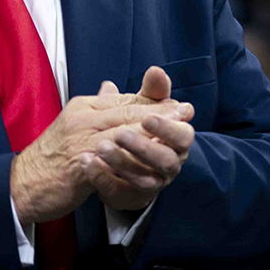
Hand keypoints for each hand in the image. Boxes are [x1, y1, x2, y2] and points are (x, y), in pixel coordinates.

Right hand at [10, 66, 191, 224]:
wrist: (23, 183)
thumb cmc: (51, 157)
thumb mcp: (74, 125)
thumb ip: (96, 108)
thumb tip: (111, 87)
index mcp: (83, 107)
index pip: (123, 100)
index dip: (153, 102)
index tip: (179, 105)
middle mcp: (81, 118)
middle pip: (127, 112)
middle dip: (159, 113)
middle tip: (185, 112)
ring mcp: (79, 140)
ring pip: (123, 131)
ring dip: (152, 132)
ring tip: (175, 135)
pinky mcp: (77, 164)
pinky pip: (111, 160)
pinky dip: (134, 160)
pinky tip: (152, 164)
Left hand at [80, 69, 194, 211]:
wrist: (117, 162)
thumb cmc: (136, 129)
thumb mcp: (141, 108)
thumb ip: (150, 92)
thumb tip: (156, 71)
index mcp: (176, 141)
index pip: (182, 135)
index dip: (166, 127)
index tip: (147, 117)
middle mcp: (169, 164)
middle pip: (165, 160)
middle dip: (144, 146)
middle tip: (120, 134)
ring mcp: (151, 184)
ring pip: (142, 177)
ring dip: (121, 161)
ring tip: (99, 146)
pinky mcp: (131, 197)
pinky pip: (119, 191)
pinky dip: (103, 177)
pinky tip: (87, 162)